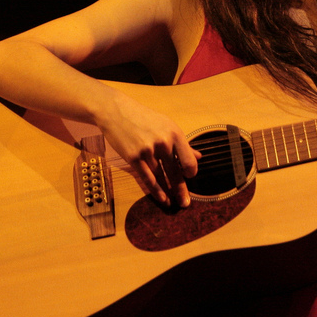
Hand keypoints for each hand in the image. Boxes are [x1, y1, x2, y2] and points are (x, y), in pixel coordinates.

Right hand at [98, 94, 200, 208]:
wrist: (116, 112)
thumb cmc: (145, 119)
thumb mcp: (167, 126)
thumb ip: (182, 144)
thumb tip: (199, 157)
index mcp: (175, 134)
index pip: (189, 160)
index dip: (191, 172)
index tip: (189, 177)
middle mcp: (163, 143)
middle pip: (176, 172)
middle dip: (182, 190)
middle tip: (186, 204)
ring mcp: (147, 151)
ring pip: (161, 177)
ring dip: (168, 192)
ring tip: (174, 203)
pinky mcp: (133, 157)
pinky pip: (148, 178)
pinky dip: (156, 190)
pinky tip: (162, 198)